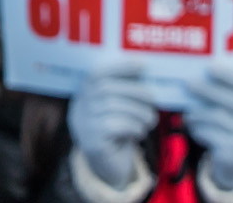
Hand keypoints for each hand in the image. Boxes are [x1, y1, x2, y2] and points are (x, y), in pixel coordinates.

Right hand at [66, 61, 156, 190]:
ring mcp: (83, 124)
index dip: (120, 68)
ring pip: (114, 108)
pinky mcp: (92, 141)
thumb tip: (145, 72)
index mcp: (84, 94)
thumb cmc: (118, 132)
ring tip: (149, 120)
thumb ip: (124, 93)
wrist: (108, 167)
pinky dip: (134, 127)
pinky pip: (116, 126)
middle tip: (153, 100)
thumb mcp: (118, 109)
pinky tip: (139, 133)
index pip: (97, 74)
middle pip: (106, 89)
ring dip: (139, 113)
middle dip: (136, 92)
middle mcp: (79, 107)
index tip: (142, 65)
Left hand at [182, 65, 232, 191]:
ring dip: (197, 113)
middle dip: (207, 90)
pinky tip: (195, 129)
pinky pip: (210, 134)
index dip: (231, 77)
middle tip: (188, 83)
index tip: (211, 67)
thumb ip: (229, 95)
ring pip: (217, 118)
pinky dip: (197, 129)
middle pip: (232, 101)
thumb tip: (199, 75)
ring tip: (188, 114)